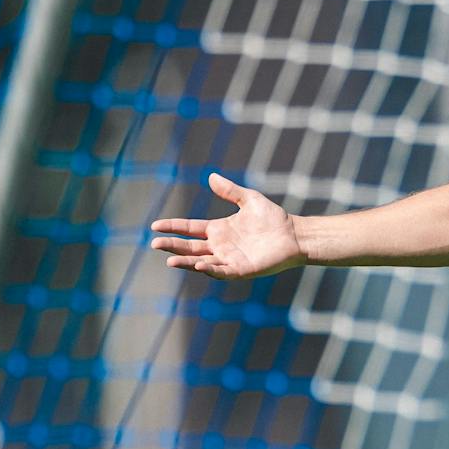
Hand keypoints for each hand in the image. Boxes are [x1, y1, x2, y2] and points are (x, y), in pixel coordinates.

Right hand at [150, 172, 302, 279]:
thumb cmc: (273, 218)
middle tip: (154, 243)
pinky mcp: (241, 269)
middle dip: (172, 245)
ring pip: (201, 261)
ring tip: (170, 259)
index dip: (173, 227)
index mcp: (218, 229)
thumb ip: (230, 191)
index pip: (189, 229)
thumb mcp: (249, 199)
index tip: (155, 225)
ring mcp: (229, 259)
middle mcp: (220, 246)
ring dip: (186, 261)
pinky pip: (222, 271)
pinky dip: (210, 269)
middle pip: (190, 247)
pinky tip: (199, 265)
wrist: (294, 234)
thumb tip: (211, 177)